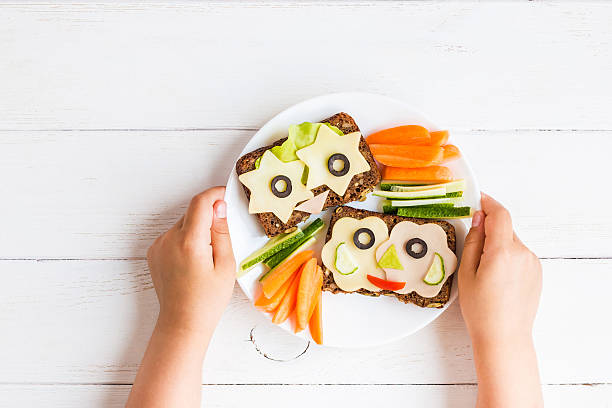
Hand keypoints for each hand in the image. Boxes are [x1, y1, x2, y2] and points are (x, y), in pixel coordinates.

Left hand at [127, 187, 235, 407]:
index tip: (226, 195)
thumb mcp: (225, 266)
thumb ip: (222, 232)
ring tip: (208, 255)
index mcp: (189, 242)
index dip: (215, 194)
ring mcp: (158, 246)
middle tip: (223, 236)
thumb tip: (219, 207)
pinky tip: (194, 260)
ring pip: (183, 224)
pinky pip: (173, 236)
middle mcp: (169, 240)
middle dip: (209, 216)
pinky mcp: (154, 253)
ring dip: (197, 229)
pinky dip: (186, 239)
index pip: (200, 202)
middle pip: (192, 213)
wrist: (182, 324)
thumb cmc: (207, 301)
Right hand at [458, 193, 542, 407]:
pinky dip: (507, 257)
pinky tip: (496, 278)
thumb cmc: (481, 310)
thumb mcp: (466, 272)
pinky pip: (519, 255)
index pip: (500, 214)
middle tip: (472, 245)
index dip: (488, 203)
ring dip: (498, 245)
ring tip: (483, 270)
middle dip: (489, 229)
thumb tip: (479, 218)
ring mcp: (533, 263)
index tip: (477, 199)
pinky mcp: (537, 272)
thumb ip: (474, 240)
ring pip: (512, 242)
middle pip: (505, 228)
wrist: (504, 336)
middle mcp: (523, 253)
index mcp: (503, 252)